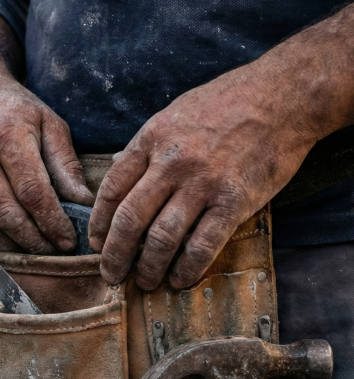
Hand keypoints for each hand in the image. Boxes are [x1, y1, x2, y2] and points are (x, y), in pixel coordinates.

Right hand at [0, 10, 93, 252]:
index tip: (69, 241)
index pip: (33, 192)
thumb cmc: (16, 111)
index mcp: (8, 136)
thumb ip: (65, 164)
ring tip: (33, 249)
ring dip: (11, 245)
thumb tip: (84, 203)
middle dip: (34, 240)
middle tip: (53, 251)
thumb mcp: (50, 124)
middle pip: (7, 213)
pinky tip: (5, 242)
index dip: (52, 222)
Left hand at [89, 0, 353, 289]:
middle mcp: (171, 164)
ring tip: (144, 282)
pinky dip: (187, 269)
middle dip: (114, 255)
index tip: (95, 243)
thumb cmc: (226, 102)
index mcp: (150, 140)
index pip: (110, 190)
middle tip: (110, 274)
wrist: (282, 96)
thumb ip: (145, 146)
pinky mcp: (235, 201)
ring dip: (148, 267)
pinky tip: (180, 280)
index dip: (98, 223)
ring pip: (162, 238)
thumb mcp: (172, 115)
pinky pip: (203, 245)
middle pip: (129, 220)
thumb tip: (116, 170)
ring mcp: (202, 183)